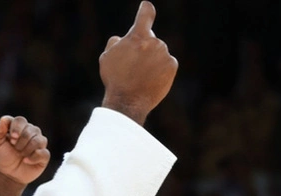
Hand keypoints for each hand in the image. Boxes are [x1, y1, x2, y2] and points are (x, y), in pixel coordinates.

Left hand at [0, 116, 49, 184]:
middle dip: (21, 141)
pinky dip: (33, 157)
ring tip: (21, 155)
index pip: (20, 120)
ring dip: (27, 149)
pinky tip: (26, 161)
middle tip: (15, 148)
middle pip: (30, 130)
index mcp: (18, 126)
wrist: (8, 173)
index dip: (16, 128)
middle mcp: (30, 131)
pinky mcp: (44, 155)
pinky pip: (43, 153)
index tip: (11, 139)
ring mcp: (39, 143)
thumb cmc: (2, 155)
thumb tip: (3, 120)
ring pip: (39, 140)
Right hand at [99, 1, 178, 124]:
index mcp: (137, 36)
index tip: (147, 6)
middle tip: (135, 67)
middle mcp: (154, 42)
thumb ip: (116, 43)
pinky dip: (161, 70)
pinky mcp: (172, 65)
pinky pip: (167, 63)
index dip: (146, 9)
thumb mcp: (107, 57)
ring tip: (141, 76)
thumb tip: (122, 39)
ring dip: (152, 60)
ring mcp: (165, 53)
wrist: (128, 101)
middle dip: (145, 49)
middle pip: (151, 40)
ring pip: (158, 53)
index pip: (145, 14)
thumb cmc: (116, 79)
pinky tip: (151, 80)